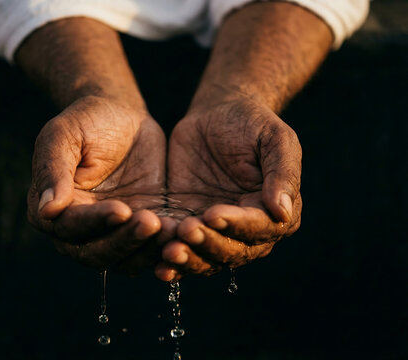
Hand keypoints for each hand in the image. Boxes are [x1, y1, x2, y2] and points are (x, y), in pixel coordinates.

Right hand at [27, 96, 171, 272]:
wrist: (123, 118)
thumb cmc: (88, 120)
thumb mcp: (64, 135)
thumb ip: (53, 171)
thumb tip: (47, 210)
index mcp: (54, 210)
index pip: (70, 228)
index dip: (95, 222)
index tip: (121, 208)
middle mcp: (80, 230)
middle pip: (97, 253)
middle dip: (125, 241)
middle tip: (151, 222)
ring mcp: (112, 233)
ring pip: (126, 259)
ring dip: (148, 250)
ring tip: (171, 229)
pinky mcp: (140, 230)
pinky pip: (151, 248)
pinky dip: (165, 246)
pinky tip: (182, 230)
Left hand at [156, 98, 301, 280]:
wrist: (216, 115)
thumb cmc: (251, 122)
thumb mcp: (274, 138)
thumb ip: (283, 173)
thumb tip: (283, 213)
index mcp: (275, 212)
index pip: (259, 228)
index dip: (237, 225)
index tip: (213, 214)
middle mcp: (249, 230)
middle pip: (232, 251)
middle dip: (209, 244)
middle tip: (185, 230)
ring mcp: (217, 231)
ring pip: (206, 258)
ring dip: (189, 259)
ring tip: (169, 250)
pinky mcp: (189, 224)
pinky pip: (182, 249)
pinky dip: (172, 262)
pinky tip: (158, 264)